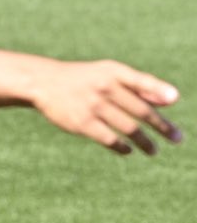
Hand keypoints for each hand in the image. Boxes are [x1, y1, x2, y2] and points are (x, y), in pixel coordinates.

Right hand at [26, 60, 180, 155]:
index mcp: (113, 72)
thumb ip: (138, 85)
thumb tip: (170, 100)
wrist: (44, 82)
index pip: (141, 80)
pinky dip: (122, 147)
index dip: (158, 89)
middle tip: (177, 138)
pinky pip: (109, 139)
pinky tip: (129, 150)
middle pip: (141, 110)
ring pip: (128, 128)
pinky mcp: (81, 123)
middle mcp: (104, 87)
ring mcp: (92, 106)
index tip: (174, 99)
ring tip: (154, 151)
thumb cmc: (85, 79)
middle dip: (162, 126)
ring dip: (145, 142)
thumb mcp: (109, 74)